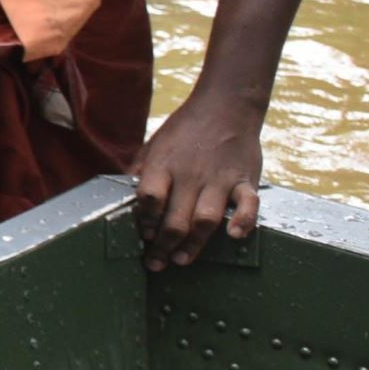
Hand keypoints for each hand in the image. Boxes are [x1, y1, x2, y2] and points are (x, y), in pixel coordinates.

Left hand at [131, 92, 262, 270]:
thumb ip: (140, 171)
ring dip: (194, 243)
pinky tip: (234, 237)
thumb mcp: (154, 144)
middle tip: (155, 263)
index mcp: (163, 164)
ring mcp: (219, 178)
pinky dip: (244, 222)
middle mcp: (190, 174)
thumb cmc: (185, 129)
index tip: (142, 236)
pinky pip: (248, 205)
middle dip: (163, 245)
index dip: (143, 220)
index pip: (149, 198)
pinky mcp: (245, 180)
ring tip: (182, 260)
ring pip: (206, 219)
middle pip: (174, 217)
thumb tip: (120, 196)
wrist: (226, 105)